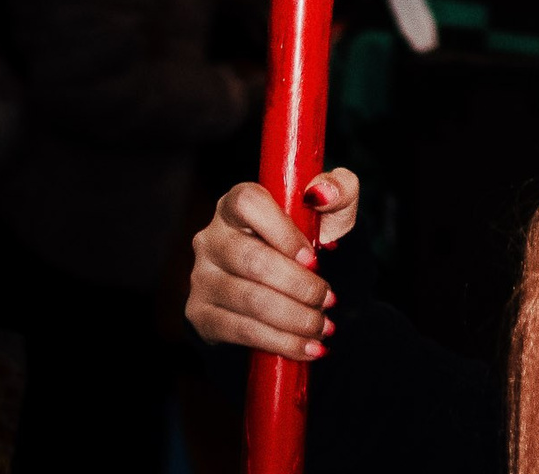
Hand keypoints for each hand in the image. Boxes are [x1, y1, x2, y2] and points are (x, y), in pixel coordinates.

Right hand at [184, 171, 359, 357]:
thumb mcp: (330, 216)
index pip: (248, 203)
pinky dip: (281, 342)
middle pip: (252, 260)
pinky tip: (307, 347)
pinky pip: (241, 331)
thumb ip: (338, 190)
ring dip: (295, 319)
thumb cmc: (308, 246)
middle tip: (329, 300)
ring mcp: (201, 277)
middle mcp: (210, 237)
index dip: (282, 231)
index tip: (313, 258)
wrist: (286, 295)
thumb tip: (322, 193)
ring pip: (250, 300)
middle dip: (299, 286)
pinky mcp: (200, 314)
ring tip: (323, 326)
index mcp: (236, 205)